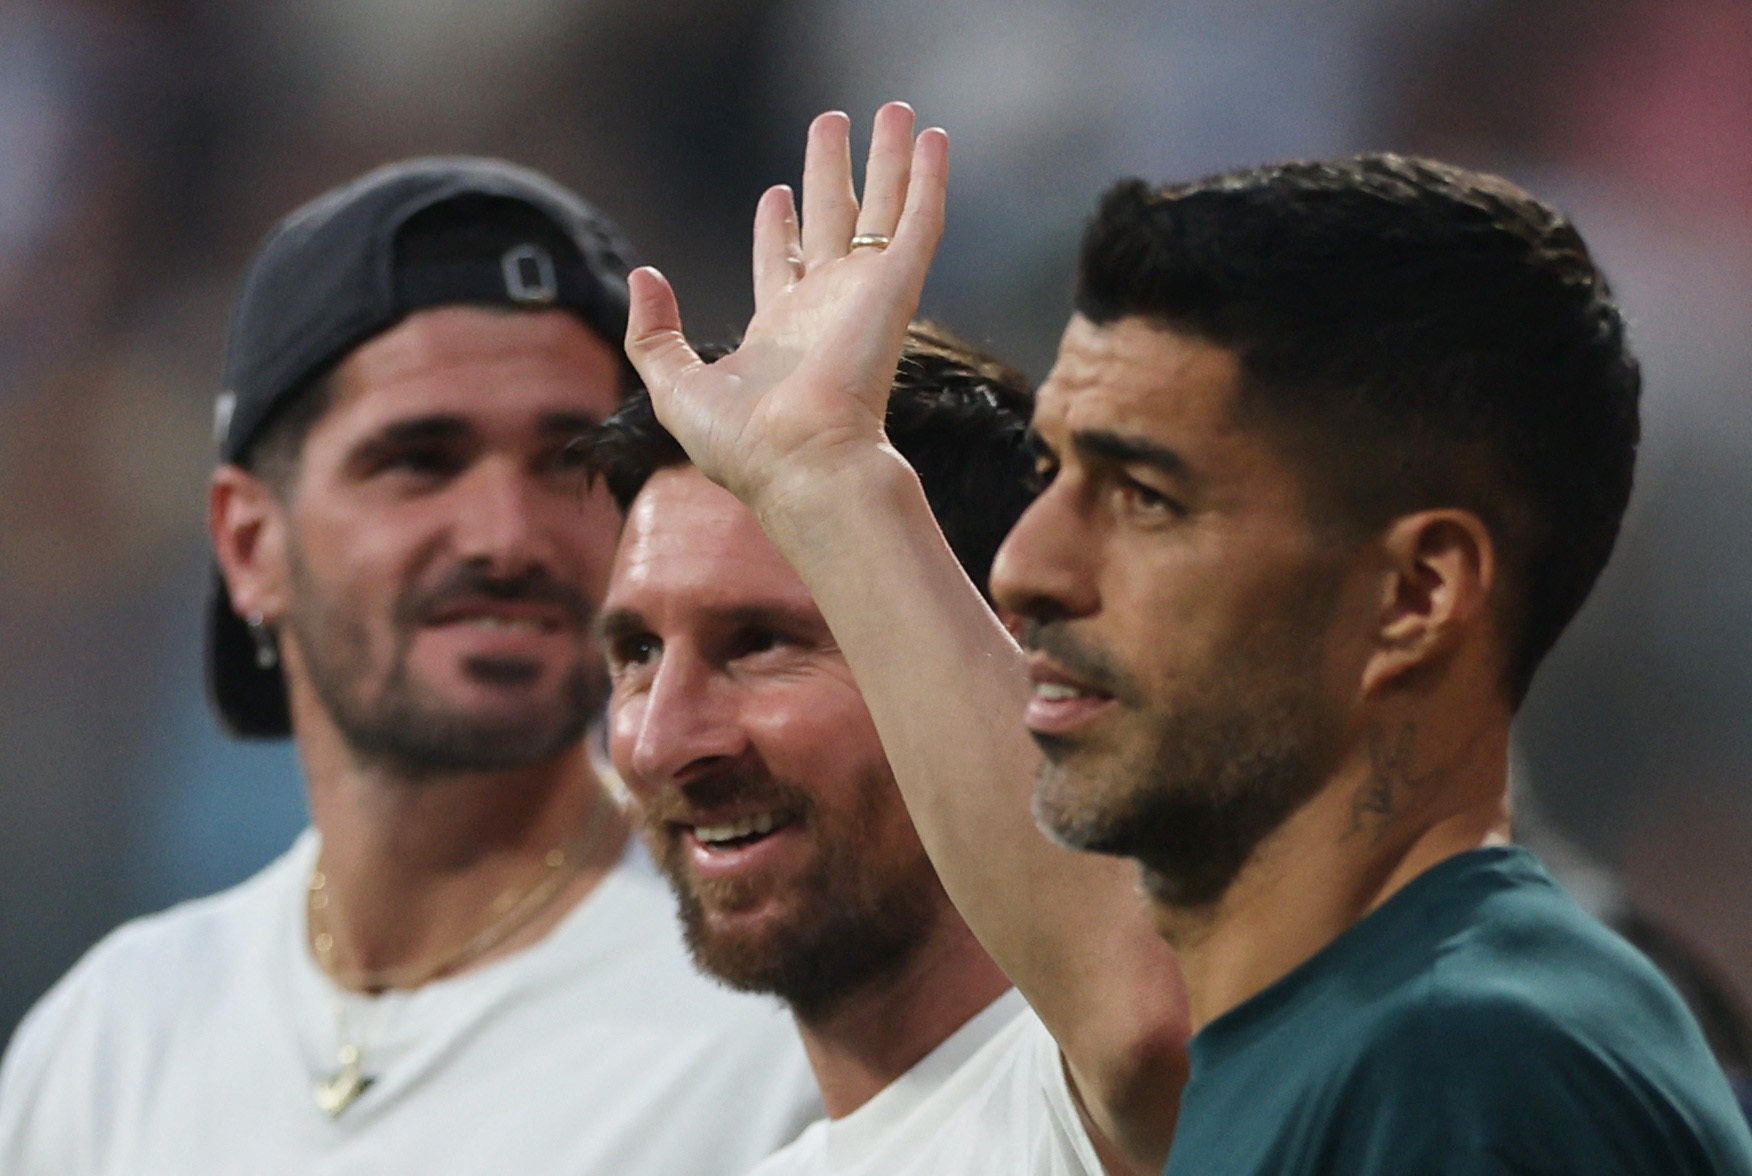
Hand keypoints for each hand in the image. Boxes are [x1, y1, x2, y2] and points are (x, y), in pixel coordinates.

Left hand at [624, 102, 948, 509]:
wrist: (803, 464)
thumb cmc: (742, 444)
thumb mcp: (674, 387)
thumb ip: (653, 333)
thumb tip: (643, 276)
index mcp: (780, 332)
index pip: (784, 264)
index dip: (780, 226)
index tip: (777, 191)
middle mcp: (827, 308)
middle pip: (834, 221)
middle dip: (833, 172)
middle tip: (833, 123)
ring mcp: (865, 295)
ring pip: (883, 210)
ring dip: (890, 159)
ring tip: (894, 110)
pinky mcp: (895, 289)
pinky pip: (918, 221)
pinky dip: (930, 179)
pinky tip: (936, 140)